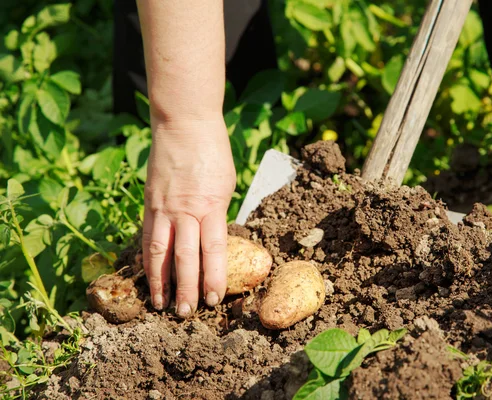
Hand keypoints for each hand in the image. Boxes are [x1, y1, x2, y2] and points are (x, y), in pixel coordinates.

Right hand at [142, 118, 235, 316]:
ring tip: (159, 304)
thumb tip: (213, 238)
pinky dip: (147, 258)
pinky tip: (147, 274)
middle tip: (186, 313)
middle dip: (186, 288)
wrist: (184, 123)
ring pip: (159, 251)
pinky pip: (146, 235)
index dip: (213, 277)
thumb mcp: (225, 184)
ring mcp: (163, 207)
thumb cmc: (212, 152)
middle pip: (184, 257)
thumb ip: (217, 212)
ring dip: (159, 281)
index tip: (214, 299)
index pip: (213, 250)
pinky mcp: (149, 202)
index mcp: (211, 205)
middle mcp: (185, 210)